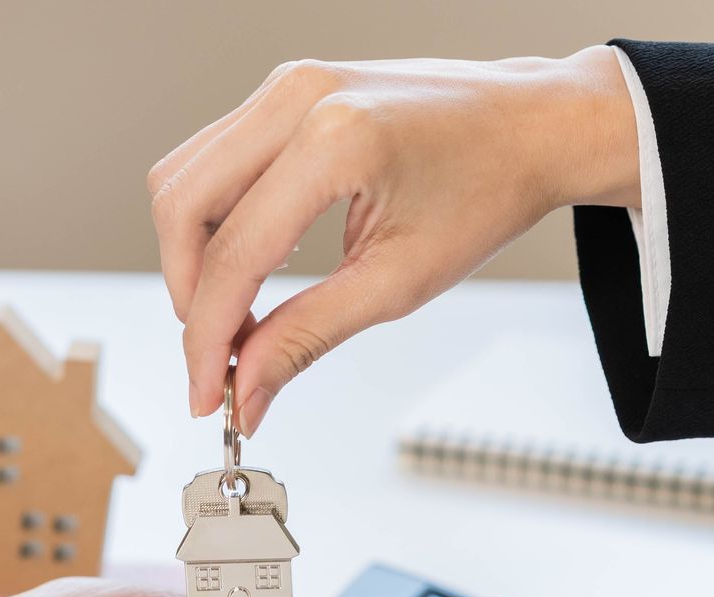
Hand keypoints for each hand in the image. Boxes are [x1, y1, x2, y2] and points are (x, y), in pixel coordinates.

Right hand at [147, 48, 639, 432]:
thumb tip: (246, 391)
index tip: (206, 394)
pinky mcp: (285, 91)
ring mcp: (286, 85)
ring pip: (183, 179)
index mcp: (335, 140)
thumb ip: (307, 336)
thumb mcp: (398, 282)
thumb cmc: (488, 190)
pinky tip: (250, 264)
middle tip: (219, 359)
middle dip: (188, 296)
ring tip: (236, 316)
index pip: (233, 254)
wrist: (532, 127)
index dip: (206, 336)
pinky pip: (212, 159)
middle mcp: (297, 97)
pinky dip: (215, 221)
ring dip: (194, 257)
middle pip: (181, 206)